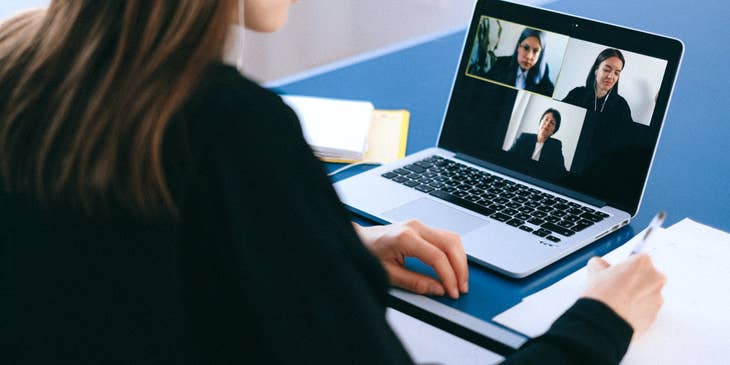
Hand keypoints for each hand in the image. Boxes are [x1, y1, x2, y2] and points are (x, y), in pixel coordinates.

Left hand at [353, 220, 467, 298]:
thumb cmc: (368, 253)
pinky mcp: (422, 228)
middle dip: (460, 268)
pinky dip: (454, 253)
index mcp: (405, 237)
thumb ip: (415, 282)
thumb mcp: (389, 274)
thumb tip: (438, 289)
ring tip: (460, 280)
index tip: (452, 291)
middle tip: (461, 287)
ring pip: (452, 239)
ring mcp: (419, 225)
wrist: (359, 240)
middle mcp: (415, 227)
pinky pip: (446, 237)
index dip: (449, 276)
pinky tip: (454, 267)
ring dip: (460, 260)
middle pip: (450, 245)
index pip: (437, 257)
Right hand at [581, 254, 665, 334]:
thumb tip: (599, 266)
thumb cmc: (602, 294)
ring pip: (646, 294)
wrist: (605, 321)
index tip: (615, 274)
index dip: (623, 268)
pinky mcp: (655, 316)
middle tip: (616, 288)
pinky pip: (646, 311)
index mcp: (643, 262)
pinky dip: (636, 311)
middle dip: (633, 281)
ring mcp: (658, 298)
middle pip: (645, 276)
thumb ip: (601, 265)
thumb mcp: (595, 270)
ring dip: (635, 297)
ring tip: (617, 303)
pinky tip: (621, 313)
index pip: (635, 260)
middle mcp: (656, 278)